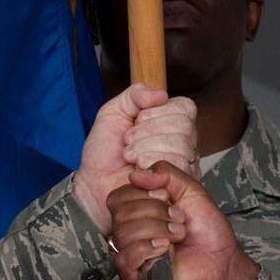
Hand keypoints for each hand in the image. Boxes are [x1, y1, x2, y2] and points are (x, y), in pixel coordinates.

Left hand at [72, 85, 196, 230]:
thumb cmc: (104, 150)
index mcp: (171, 121)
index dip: (158, 113)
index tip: (135, 121)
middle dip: (148, 133)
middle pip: (184, 126)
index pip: (185, 107)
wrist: (94, 183)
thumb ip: (135, 95)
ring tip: (130, 158)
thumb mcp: (113, 112)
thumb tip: (161, 94)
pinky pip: (179, 168)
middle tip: (128, 142)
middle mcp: (184, 141)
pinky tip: (139, 171)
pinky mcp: (180, 185)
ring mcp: (185, 163)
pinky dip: (152, 167)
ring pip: (182, 147)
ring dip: (147, 150)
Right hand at [110, 162, 258, 279]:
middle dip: (154, 211)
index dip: (142, 193)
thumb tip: (136, 175)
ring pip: (123, 233)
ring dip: (157, 229)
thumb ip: (165, 174)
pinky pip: (124, 259)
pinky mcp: (134, 279)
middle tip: (179, 219)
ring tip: (178, 234)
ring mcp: (131, 257)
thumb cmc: (208, 233)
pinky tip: (165, 249)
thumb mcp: (190, 190)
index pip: (118, 197)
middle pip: (120, 213)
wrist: (224, 263)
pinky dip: (146, 249)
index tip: (167, 198)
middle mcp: (130, 234)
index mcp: (137, 214)